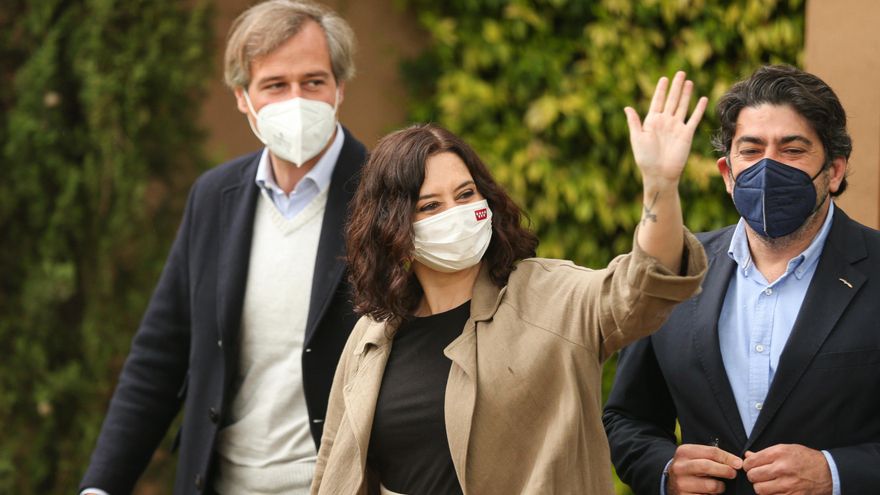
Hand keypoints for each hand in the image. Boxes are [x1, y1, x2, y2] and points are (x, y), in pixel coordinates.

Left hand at [626, 71, 707, 187]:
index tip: (663, 78)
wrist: (659, 173)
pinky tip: (702, 99)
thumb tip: (627, 107)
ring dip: (685, 94)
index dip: (660, 90)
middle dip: (675, 87)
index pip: (657, 101)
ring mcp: (676, 127)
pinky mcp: (687, 134)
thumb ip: (634, 122)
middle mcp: (665, 122)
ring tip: (688, 81)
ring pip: (682, 106)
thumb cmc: (645, 158)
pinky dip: (698, 109)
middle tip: (680, 73)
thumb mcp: (637, 138)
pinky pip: (694, 119)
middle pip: (671, 100)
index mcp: (651, 121)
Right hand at [667, 443, 742, 494]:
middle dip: (725, 470)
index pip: (711, 452)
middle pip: (707, 466)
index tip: (739, 463)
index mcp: (684, 452)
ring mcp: (681, 483)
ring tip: (718, 486)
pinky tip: (708, 493)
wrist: (671, 481)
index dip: (728, 458)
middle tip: (733, 473)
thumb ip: (713, 456)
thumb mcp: (696, 456)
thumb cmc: (690, 467)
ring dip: (719, 487)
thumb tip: (736, 463)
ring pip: (710, 485)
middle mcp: (680, 467)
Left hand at [743, 444, 832, 494]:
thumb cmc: (805, 459)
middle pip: (753, 476)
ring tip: (767, 483)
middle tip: (759, 475)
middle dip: (753, 476)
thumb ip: (765, 453)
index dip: (748, 465)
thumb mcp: (786, 449)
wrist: (828, 472)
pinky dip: (771, 494)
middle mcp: (782, 468)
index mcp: (779, 454)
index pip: (750, 462)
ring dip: (761, 487)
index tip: (750, 466)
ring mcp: (788, 484)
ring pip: (759, 489)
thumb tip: (748, 456)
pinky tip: (776, 489)